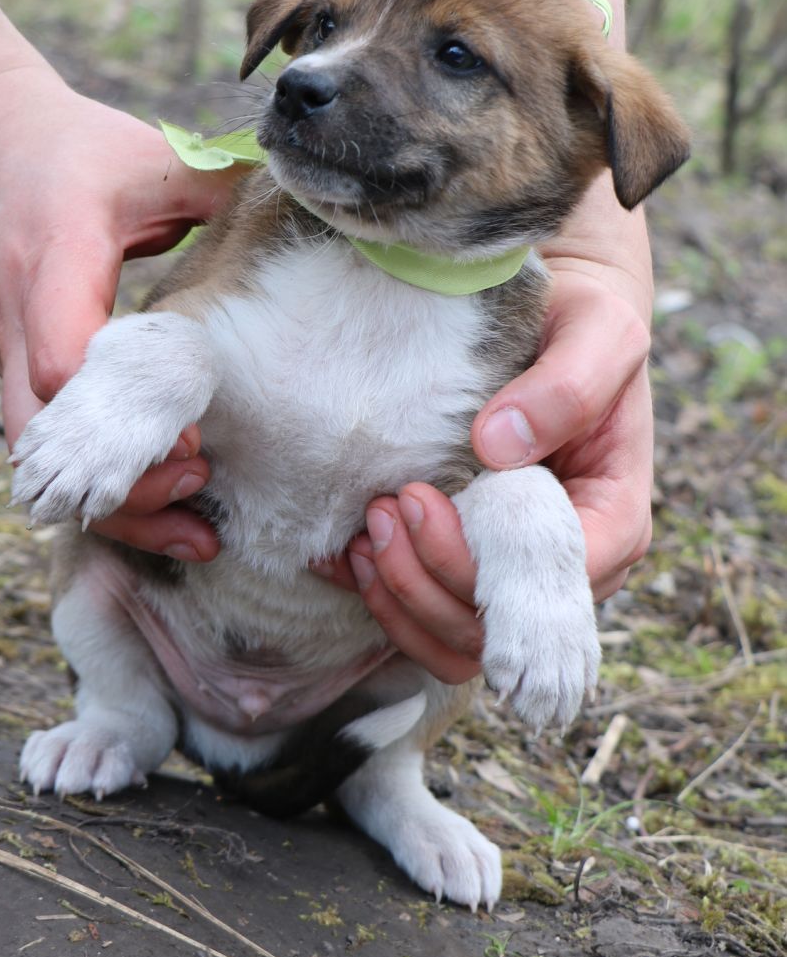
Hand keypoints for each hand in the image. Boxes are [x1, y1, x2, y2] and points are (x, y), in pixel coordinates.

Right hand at [0, 68, 229, 559]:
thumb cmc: (66, 144)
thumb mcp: (148, 154)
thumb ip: (222, 191)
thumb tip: (310, 214)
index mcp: (55, 260)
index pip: (63, 363)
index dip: (124, 416)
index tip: (197, 435)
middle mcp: (17, 319)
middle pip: (44, 441)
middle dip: (120, 489)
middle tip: (203, 489)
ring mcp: (4, 349)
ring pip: (37, 459)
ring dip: (110, 503)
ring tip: (193, 527)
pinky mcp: (9, 365)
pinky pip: (42, 442)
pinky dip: (94, 480)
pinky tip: (158, 501)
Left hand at [315, 255, 652, 682]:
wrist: (548, 316)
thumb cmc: (583, 323)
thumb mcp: (598, 334)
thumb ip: (566, 387)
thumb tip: (498, 446)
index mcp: (612, 525)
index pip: (550, 588)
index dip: (477, 565)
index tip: (423, 500)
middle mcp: (566, 567)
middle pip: (492, 629)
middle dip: (426, 582)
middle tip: (383, 509)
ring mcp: (512, 574)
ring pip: (453, 640)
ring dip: (397, 599)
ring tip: (362, 531)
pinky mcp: (465, 566)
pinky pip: (421, 616)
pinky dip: (376, 595)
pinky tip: (343, 553)